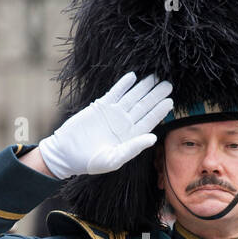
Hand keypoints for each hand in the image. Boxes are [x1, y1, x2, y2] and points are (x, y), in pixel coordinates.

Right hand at [36, 72, 172, 178]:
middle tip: (168, 84)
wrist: (67, 153)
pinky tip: (133, 76)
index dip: (159, 111)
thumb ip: (133, 148)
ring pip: (132, 97)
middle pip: (144, 106)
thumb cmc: (90, 162)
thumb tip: (153, 138)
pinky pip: (115, 92)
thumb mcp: (114, 159)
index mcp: (131, 136)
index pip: (149, 121)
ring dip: (143, 87)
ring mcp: (113, 113)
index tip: (170, 101)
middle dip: (155, 95)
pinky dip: (123, 84)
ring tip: (154, 77)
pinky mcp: (100, 106)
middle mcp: (125, 123)